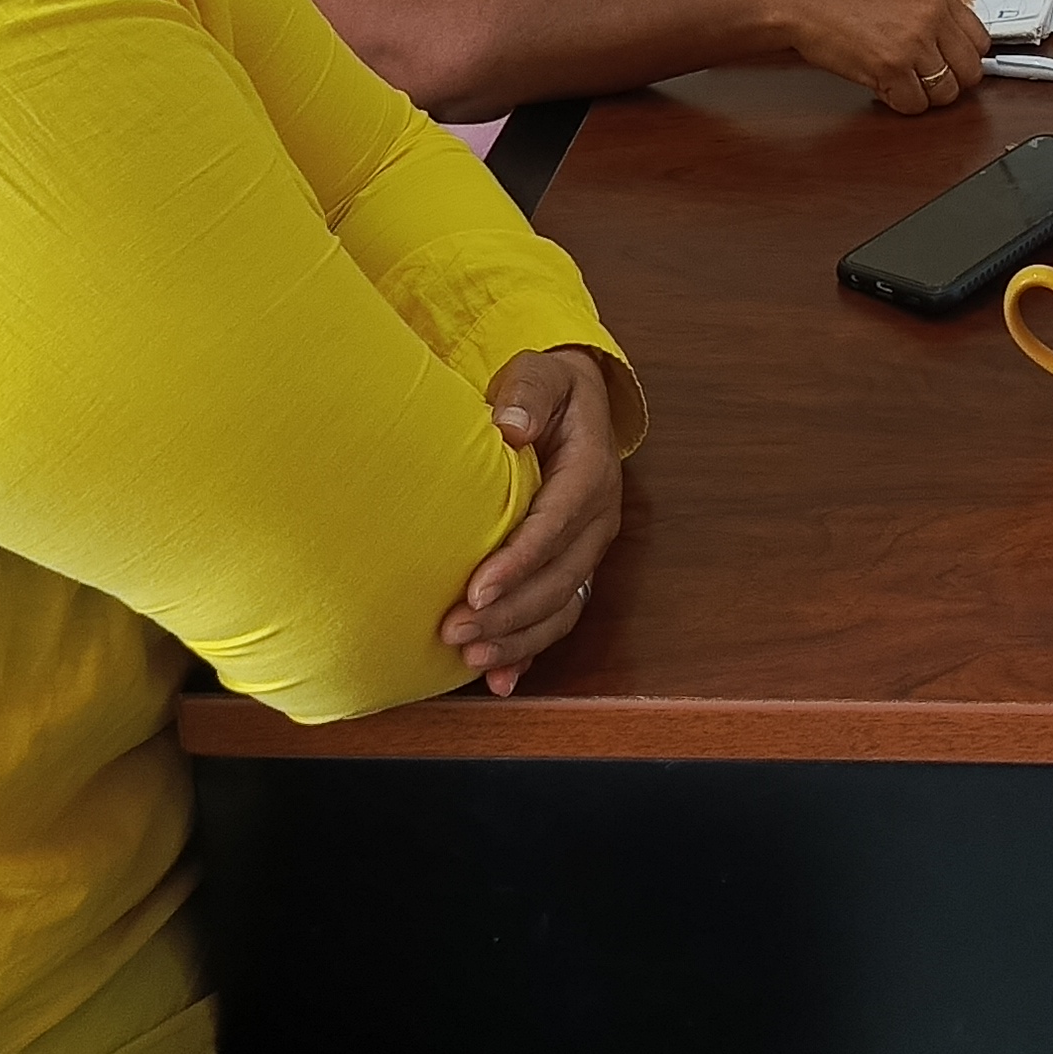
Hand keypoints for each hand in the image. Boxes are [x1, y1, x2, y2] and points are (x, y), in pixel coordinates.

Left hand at [445, 350, 623, 695]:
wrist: (574, 405)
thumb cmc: (549, 391)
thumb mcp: (541, 373)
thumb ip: (528, 393)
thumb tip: (511, 426)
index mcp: (591, 474)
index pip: (556, 524)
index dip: (519, 561)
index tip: (476, 588)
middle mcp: (597, 520)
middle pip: (558, 578)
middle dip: (508, 612)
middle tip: (455, 631)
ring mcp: (588, 550)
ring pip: (561, 607)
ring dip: (517, 639)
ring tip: (470, 658)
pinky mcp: (573, 568)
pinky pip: (558, 617)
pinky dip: (530, 652)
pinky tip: (500, 680)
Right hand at [783, 0, 991, 114]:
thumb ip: (930, 12)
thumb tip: (953, 44)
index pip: (980, 42)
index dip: (965, 59)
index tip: (953, 66)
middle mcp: (931, 19)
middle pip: (970, 72)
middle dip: (951, 83)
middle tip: (929, 82)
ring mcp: (912, 45)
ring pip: (944, 93)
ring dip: (925, 96)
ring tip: (904, 84)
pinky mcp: (890, 69)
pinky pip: (913, 104)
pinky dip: (900, 103)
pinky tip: (885, 88)